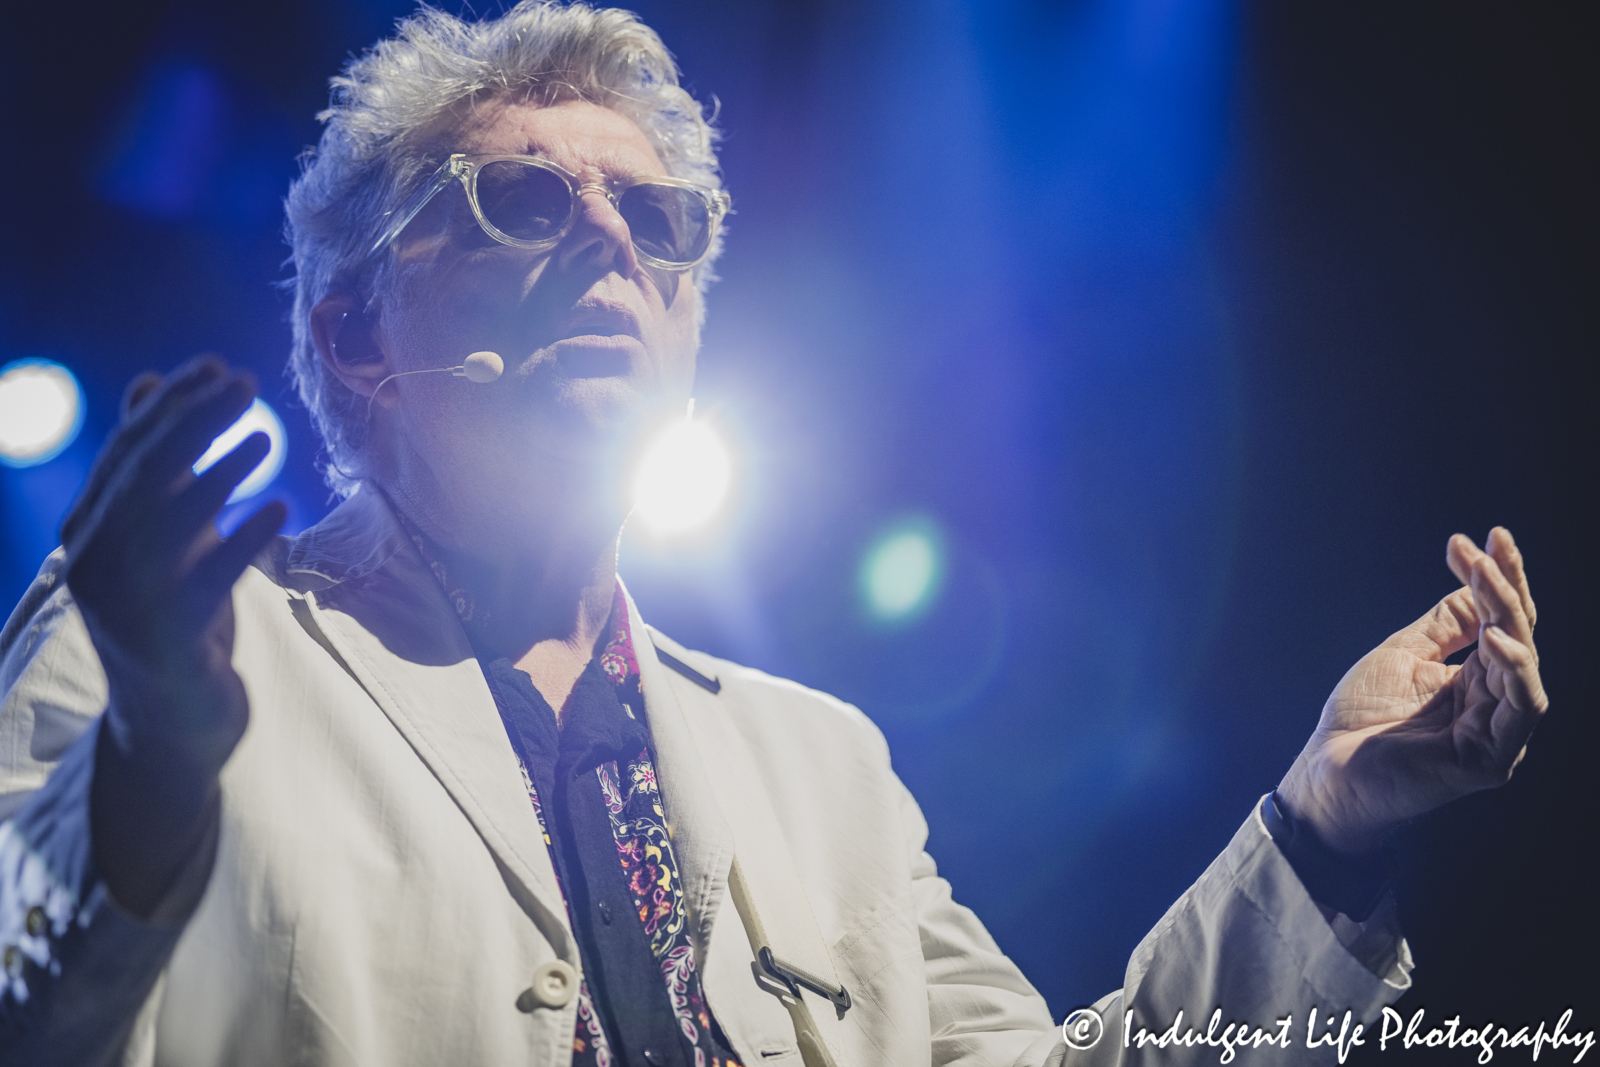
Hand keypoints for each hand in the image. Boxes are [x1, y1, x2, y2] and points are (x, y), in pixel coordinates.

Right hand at [62, 357, 285, 915]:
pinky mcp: (169, 639)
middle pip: (146, 476)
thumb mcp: (163, 534)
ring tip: (267, 436)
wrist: (174, 720)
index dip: (173, 403)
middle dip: (195, 423)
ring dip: (220, 474)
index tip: (219, 365)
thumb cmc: (174, 615)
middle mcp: (98, 561)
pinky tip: (280, 507)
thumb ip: (155, 466)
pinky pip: (208, 580)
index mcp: (92, 529)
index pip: (128, 450)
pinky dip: (243, 540)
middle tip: (247, 384)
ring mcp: (128, 603)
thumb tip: (152, 383)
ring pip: (171, 524)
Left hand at [1277, 528, 1547, 854]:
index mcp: (1477, 680)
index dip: (1500, 577)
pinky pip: (1519, 708)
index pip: (1503, 620)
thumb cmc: (1360, 720)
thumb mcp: (1403, 654)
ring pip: (1523, 664)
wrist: (1327, 772)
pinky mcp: (1490, 759)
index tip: (1489, 535)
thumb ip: (1445, 625)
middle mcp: (1494, 704)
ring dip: (1509, 615)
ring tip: (1489, 577)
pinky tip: (1496, 638)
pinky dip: (1514, 670)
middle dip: (1507, 585)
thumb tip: (1477, 584)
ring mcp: (1497, 733)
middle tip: (1490, 545)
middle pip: (1519, 635)